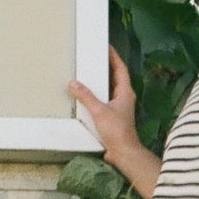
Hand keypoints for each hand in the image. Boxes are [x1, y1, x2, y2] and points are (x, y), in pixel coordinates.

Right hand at [68, 48, 162, 198]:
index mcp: (125, 92)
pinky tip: (85, 97)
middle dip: (105, 67)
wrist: (124, 153)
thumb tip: (74, 83)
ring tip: (87, 74)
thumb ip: (86, 96)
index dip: (114, 56)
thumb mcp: (99, 111)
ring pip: (108, 90)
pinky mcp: (112, 118)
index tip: (106, 46)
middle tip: (94, 57)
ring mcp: (118, 108)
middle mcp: (123, 98)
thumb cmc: (118, 131)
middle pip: (114, 77)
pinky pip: (103, 101)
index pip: (120, 68)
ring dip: (99, 82)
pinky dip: (95, 97)